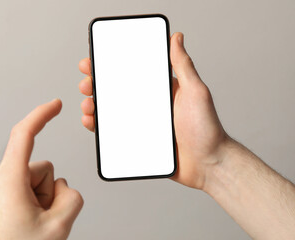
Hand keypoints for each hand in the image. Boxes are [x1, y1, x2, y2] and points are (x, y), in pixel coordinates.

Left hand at [0, 99, 83, 239]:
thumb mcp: (57, 227)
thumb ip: (72, 198)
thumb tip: (66, 189)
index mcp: (8, 179)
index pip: (25, 134)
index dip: (42, 115)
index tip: (55, 105)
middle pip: (42, 169)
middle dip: (50, 191)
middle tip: (44, 219)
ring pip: (33, 182)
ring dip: (40, 200)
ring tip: (32, 226)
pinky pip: (22, 191)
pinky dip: (30, 204)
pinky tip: (24, 226)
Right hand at [78, 32, 227, 188]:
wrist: (208, 164)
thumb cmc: (207, 129)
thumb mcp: (196, 92)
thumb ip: (183, 65)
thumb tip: (176, 37)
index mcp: (160, 90)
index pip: (131, 72)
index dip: (111, 65)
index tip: (95, 60)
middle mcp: (148, 105)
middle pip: (116, 91)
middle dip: (96, 84)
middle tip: (88, 83)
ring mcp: (141, 123)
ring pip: (111, 111)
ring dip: (94, 105)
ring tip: (89, 105)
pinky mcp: (138, 141)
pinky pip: (113, 132)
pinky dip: (99, 126)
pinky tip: (92, 122)